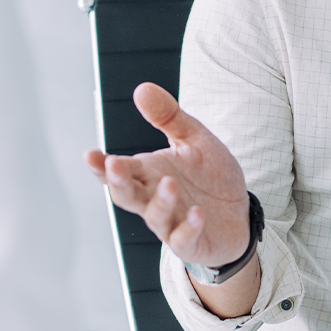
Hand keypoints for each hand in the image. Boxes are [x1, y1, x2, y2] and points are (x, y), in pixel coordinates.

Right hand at [86, 83, 249, 267]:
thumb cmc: (210, 176)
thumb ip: (168, 116)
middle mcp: (154, 199)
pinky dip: (188, 228)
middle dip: (119, 183)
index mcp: (150, 173)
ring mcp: (171, 222)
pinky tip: (197, 214)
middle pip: (127, 196)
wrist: (239, 211)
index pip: (119, 169)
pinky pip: (183, 239)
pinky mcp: (191, 242)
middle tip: (114, 167)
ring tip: (170, 184)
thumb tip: (142, 88)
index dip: (102, 165)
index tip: (90, 155)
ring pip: (155, 217)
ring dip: (160, 202)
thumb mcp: (194, 139)